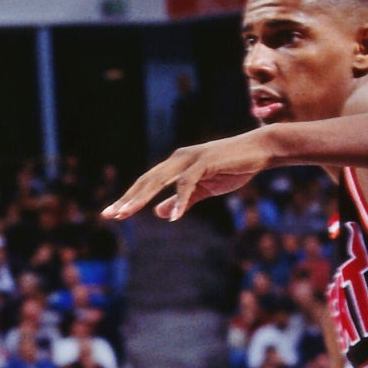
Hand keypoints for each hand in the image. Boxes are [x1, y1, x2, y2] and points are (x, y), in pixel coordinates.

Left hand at [103, 129, 272, 223]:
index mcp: (175, 165)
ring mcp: (190, 159)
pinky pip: (187, 183)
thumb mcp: (203, 189)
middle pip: (146, 181)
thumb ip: (182, 201)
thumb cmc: (232, 168)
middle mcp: (178, 159)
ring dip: (141, 198)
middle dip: (127, 199)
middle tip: (109, 215)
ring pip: (158, 180)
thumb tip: (160, 214)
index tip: (113, 214)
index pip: (146, 183)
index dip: (130, 198)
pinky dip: (179, 200)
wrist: (259, 150)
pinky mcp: (204, 162)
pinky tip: (173, 217)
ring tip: (125, 214)